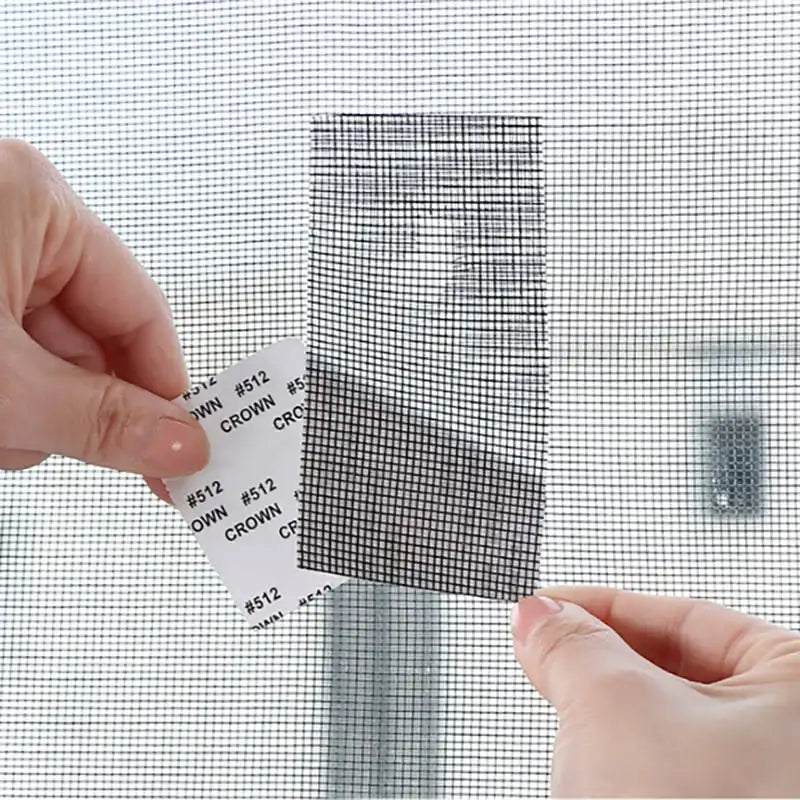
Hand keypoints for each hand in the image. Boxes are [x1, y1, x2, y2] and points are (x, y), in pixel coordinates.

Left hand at [0, 140, 208, 493]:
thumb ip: (94, 418)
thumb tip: (181, 445)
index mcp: (34, 203)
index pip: (141, 313)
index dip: (164, 391)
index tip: (179, 450)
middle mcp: (11, 221)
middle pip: (93, 345)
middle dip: (72, 410)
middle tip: (56, 448)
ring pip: (46, 362)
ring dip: (27, 414)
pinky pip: (8, 359)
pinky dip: (0, 403)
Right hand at [512, 586, 799, 796]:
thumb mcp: (614, 710)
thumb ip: (570, 645)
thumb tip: (538, 614)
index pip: (684, 616)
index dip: (601, 606)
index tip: (543, 607)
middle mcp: (789, 741)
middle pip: (675, 672)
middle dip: (601, 668)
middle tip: (543, 660)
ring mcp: (763, 788)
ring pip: (667, 729)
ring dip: (607, 722)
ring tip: (570, 733)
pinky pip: (670, 775)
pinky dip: (624, 765)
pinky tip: (594, 777)